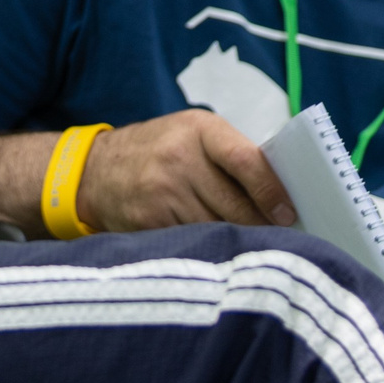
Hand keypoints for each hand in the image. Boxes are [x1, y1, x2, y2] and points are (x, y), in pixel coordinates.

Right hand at [78, 109, 297, 230]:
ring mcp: (162, 192)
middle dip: (261, 227)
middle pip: (236, 206)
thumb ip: (231, 156)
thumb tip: (281, 195)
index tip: (289, 214)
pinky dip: (211, 250)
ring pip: (218, 229)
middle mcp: (180, 158)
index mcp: (199, 130)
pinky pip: (194, 242)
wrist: (94, 171)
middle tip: (279, 240)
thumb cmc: (159, 152)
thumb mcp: (191, 136)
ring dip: (238, 242)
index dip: (271, 191)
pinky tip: (218, 252)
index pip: (246, 161)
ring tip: (252, 249)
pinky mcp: (149, 221)